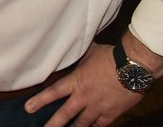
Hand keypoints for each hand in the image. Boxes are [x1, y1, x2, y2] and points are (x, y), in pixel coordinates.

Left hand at [24, 43, 146, 126]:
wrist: (133, 68)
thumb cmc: (111, 56)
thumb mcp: (91, 52)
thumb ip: (81, 54)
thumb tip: (76, 44)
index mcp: (76, 81)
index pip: (53, 92)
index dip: (40, 101)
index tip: (28, 108)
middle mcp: (84, 97)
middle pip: (64, 114)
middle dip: (53, 124)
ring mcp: (97, 107)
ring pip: (81, 123)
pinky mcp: (111, 113)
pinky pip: (100, 125)